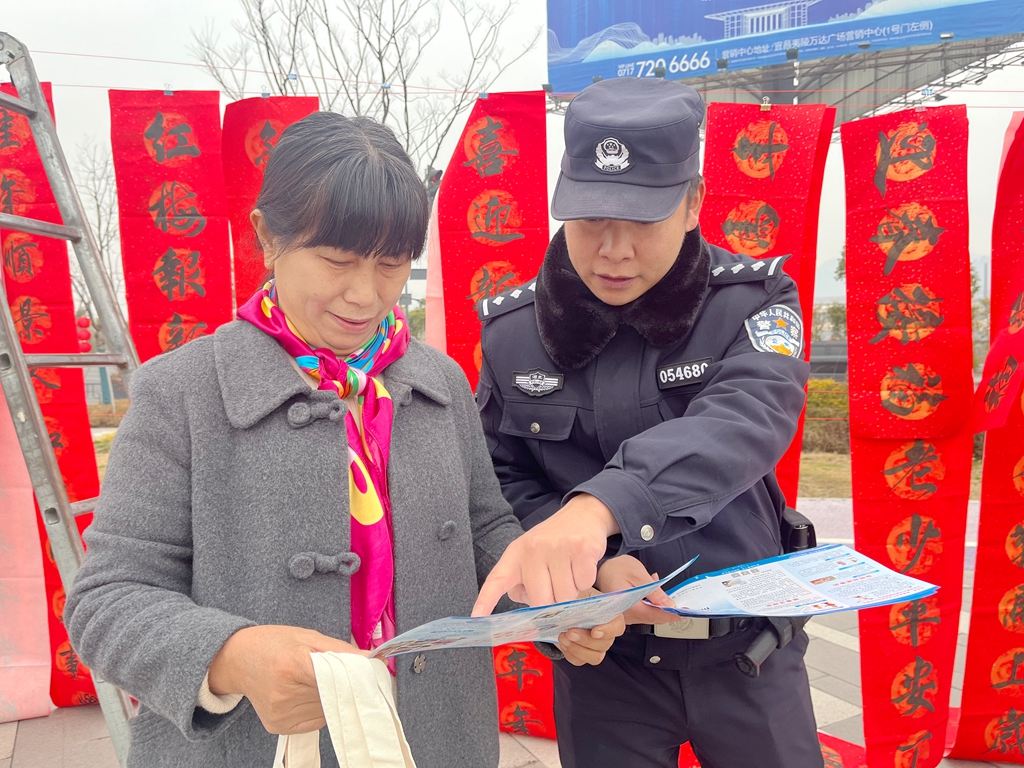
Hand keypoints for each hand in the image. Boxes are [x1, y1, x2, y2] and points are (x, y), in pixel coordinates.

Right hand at [207, 625, 366, 734]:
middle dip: (344, 683)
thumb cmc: (273, 643)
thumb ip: (342, 650)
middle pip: (333, 694)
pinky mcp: (278, 726)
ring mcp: (280, 713)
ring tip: (314, 679)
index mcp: (290, 665)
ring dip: (332, 697)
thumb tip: (373, 659)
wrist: (237, 660)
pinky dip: (320, 707)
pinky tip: (306, 692)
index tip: (370, 671)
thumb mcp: (308, 636)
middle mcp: (283, 694)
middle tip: (341, 670)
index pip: (333, 677)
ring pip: (328, 709)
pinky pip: (316, 720)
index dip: (354, 674)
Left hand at [473, 493, 620, 615]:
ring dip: (571, 591)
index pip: (497, 579)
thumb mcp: (531, 557)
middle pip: (540, 600)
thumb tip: (532, 611)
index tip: (477, 617)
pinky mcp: (581, 549)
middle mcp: (533, 549)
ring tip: (569, 571)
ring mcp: (557, 548)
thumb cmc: (554, 543)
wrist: (582, 514)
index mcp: (515, 554)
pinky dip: (586, 580)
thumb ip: (524, 584)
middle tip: (557, 585)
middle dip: (552, 602)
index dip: (486, 600)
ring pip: (565, 596)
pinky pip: (584, 584)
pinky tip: (581, 564)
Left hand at [557, 589, 625, 665]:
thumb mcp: (578, 592)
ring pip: (595, 657)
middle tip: (570, 632)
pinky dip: (569, 653)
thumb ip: (580, 598)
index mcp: (611, 615)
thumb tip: (574, 602)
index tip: (594, 632)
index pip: (618, 626)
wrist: (562, 608)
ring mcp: (596, 647)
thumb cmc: (575, 597)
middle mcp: (607, 634)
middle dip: (586, 640)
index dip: (608, 631)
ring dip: (578, 649)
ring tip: (563, 637)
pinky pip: (579, 661)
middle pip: (605, 644)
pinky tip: (562, 642)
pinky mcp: (583, 655)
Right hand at [596, 555, 677, 625]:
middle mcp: (626, 616)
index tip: (685, 612)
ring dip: (661, 608)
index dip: (672, 614)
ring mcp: (625, 617)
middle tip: (682, 604)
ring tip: (667, 595)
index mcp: (629, 607)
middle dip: (669, 612)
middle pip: (654, 619)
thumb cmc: (616, 568)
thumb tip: (669, 605)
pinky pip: (644, 614)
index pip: (655, 616)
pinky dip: (653, 606)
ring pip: (649, 617)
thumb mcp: (638, 574)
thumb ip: (654, 591)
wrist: (600, 569)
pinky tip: (655, 596)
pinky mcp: (626, 615)